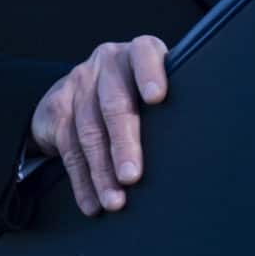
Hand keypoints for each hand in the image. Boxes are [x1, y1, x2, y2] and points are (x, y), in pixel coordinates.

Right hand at [29, 36, 168, 215]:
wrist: (81, 89)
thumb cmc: (135, 95)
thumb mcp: (152, 90)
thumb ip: (170, 108)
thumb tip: (197, 156)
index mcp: (138, 53)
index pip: (144, 54)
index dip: (150, 74)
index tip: (157, 98)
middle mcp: (107, 62)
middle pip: (114, 103)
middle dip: (124, 144)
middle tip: (132, 176)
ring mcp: (79, 81)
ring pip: (89, 131)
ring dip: (101, 172)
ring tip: (115, 201)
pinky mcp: (57, 105)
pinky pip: (68, 148)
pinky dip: (81, 180)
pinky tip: (92, 202)